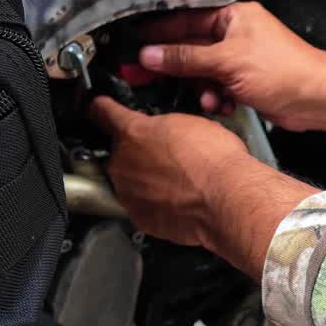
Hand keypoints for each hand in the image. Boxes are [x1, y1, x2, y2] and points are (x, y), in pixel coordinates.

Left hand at [90, 96, 319, 276]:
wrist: (227, 199)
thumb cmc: (215, 160)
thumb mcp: (191, 123)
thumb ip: (165, 127)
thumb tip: (165, 131)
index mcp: (133, 132)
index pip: (102, 113)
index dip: (101, 108)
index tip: (97, 107)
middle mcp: (122, 162)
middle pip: (119, 151)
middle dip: (137, 151)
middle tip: (166, 154)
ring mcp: (128, 193)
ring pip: (128, 180)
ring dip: (144, 178)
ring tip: (176, 180)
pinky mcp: (140, 218)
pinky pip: (140, 205)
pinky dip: (153, 202)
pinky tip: (176, 198)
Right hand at [136, 2, 325, 135]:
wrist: (316, 99)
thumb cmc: (280, 70)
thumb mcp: (227, 61)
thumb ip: (185, 58)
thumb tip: (148, 55)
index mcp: (234, 16)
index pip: (186, 20)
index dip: (159, 33)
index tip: (135, 44)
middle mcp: (235, 33)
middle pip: (192, 48)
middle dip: (176, 66)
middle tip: (145, 77)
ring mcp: (240, 58)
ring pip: (203, 72)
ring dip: (201, 88)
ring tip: (209, 99)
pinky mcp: (245, 81)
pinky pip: (218, 87)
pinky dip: (217, 97)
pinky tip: (223, 106)